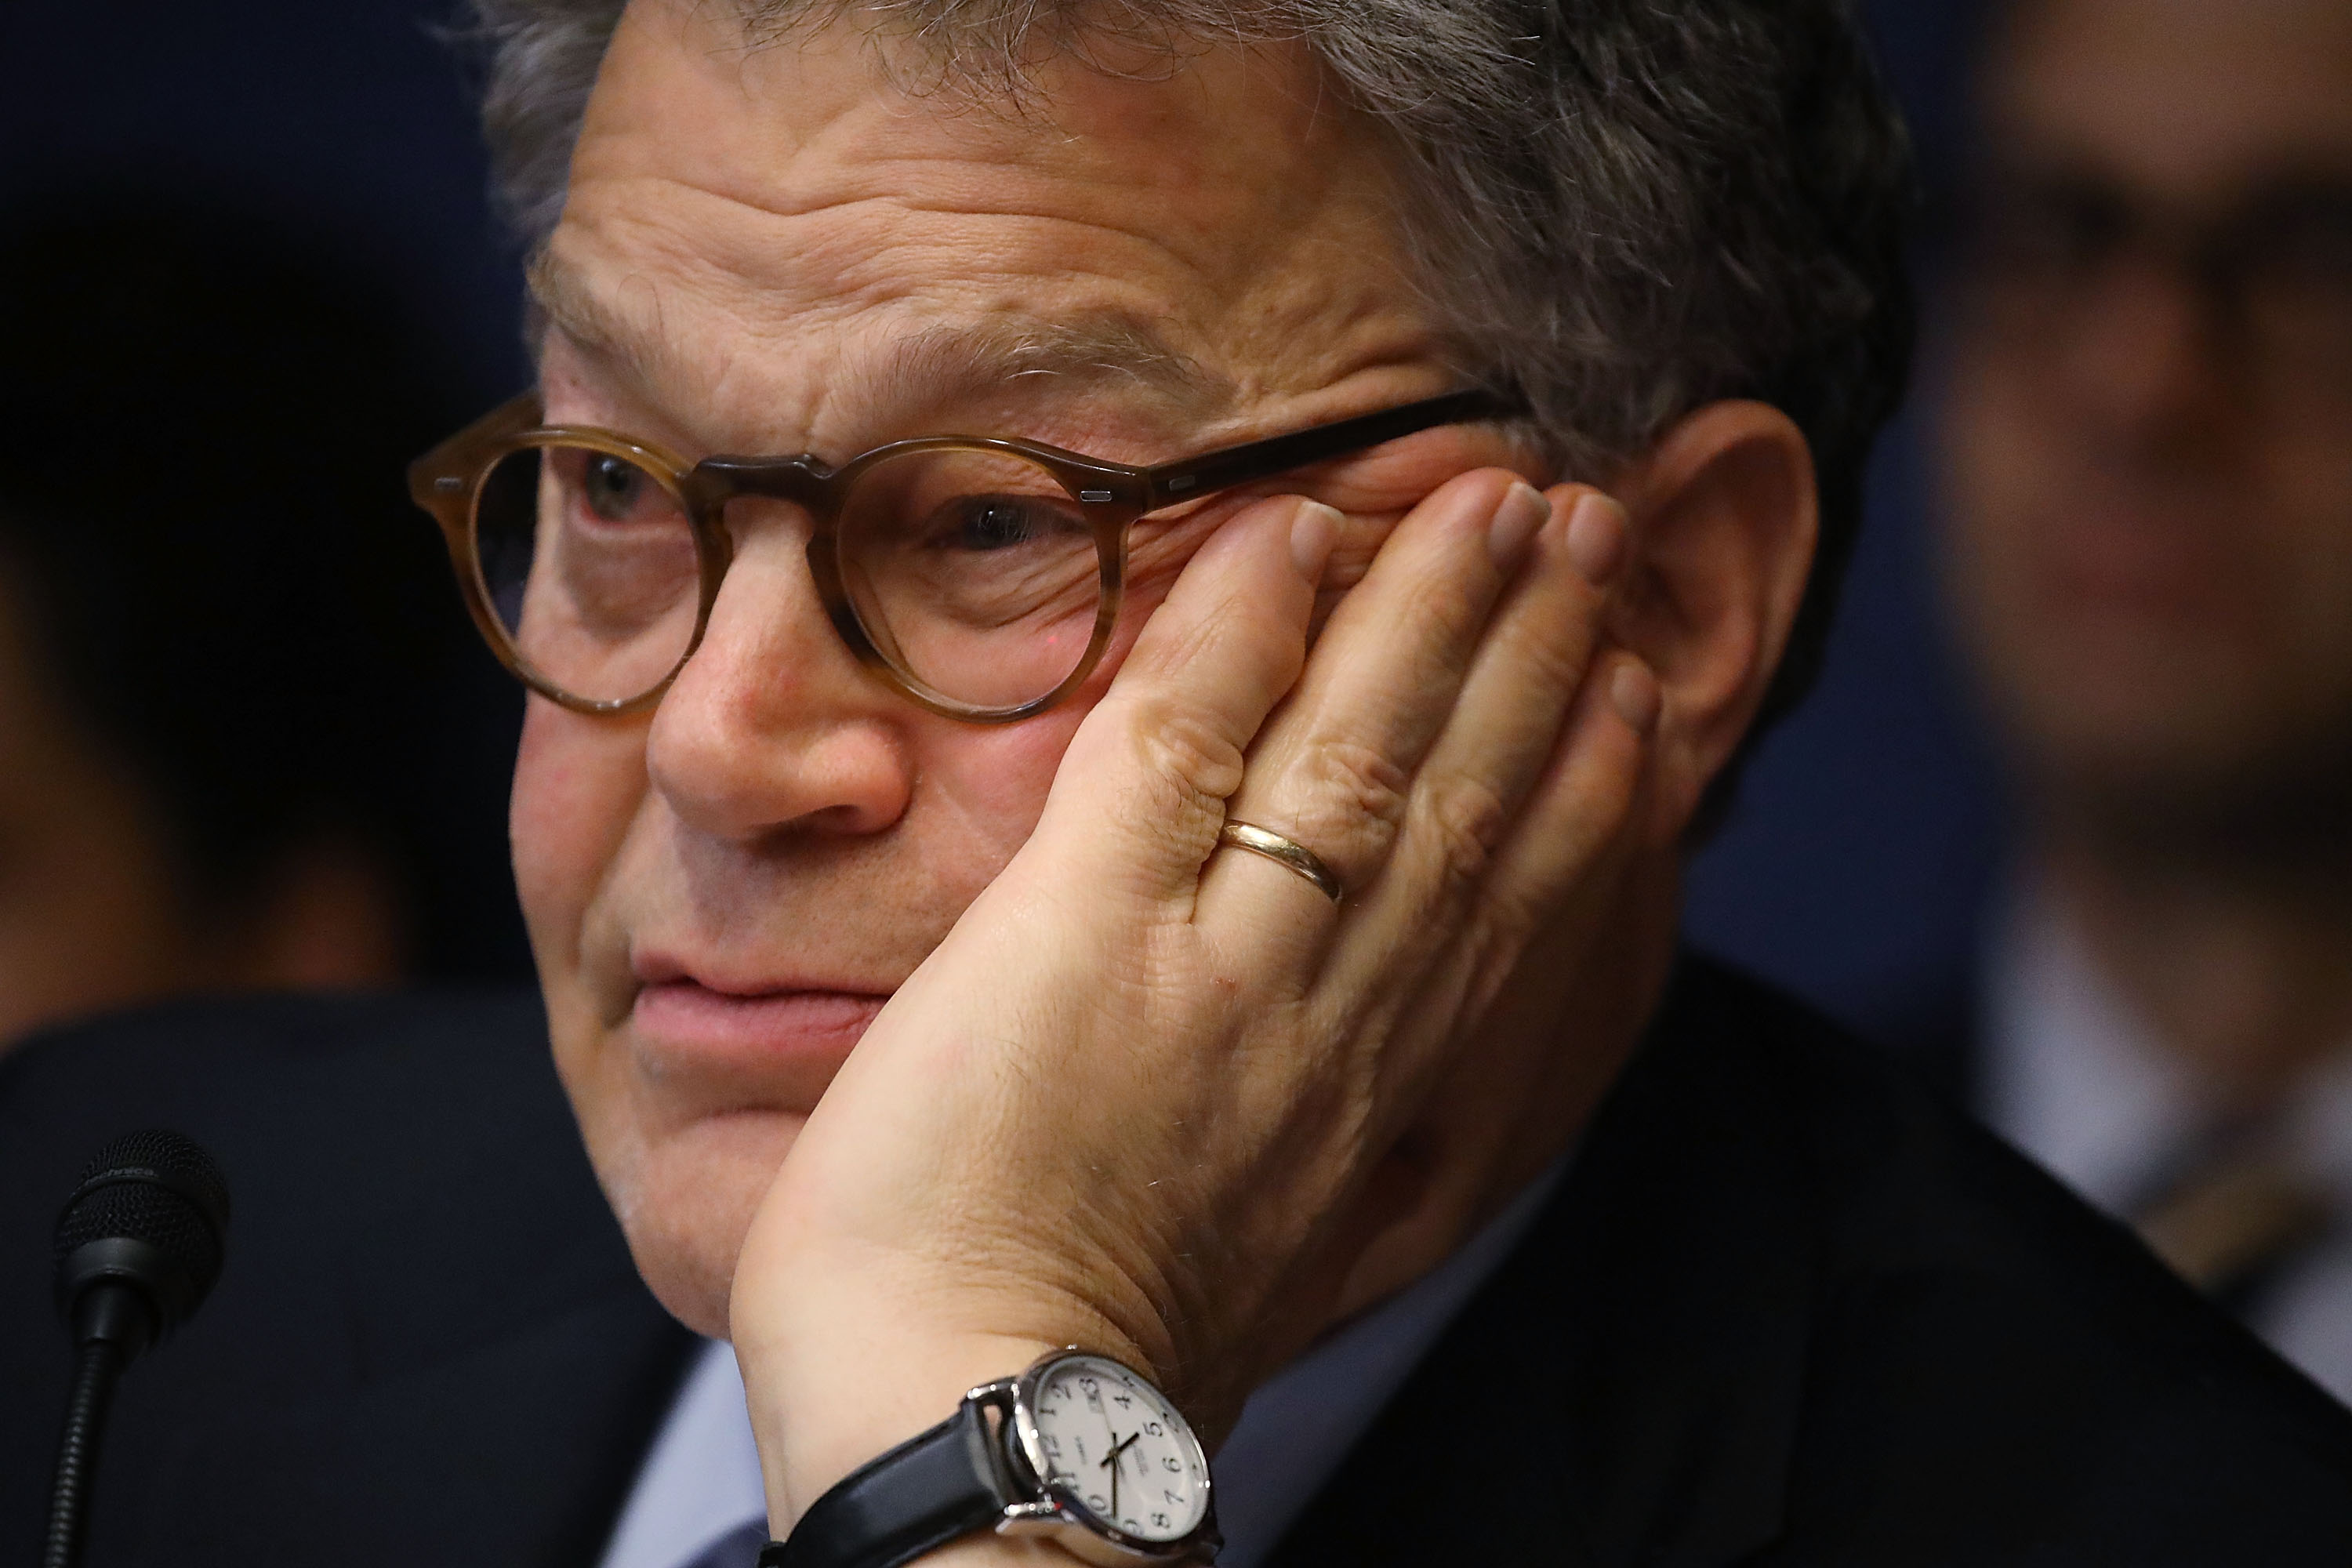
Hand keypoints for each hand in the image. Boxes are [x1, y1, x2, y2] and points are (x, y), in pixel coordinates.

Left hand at [731, 467, 1657, 1535]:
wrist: (983, 1430)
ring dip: (1442, 610)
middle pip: (1463, 793)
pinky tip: (1295, 533)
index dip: (1579, 788)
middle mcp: (1329, 1012)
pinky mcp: (1091, 930)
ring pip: (1364, 746)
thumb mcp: (1259, 1251)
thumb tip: (1351, 1092)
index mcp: (1371, 1095)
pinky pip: (1187, 742)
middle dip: (1536, 650)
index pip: (1504, 907)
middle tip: (1590, 525)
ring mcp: (1220, 960)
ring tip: (1503, 498)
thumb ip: (1309, 1140)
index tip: (1631, 695)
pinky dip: (1247, 627)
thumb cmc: (1090, 1359)